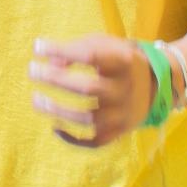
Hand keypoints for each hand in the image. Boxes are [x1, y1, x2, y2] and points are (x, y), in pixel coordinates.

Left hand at [28, 35, 156, 146]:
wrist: (154, 84)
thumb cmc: (117, 60)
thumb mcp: (102, 45)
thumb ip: (76, 50)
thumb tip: (50, 64)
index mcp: (123, 62)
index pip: (90, 56)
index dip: (62, 51)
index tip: (37, 47)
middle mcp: (125, 89)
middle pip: (89, 88)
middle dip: (57, 80)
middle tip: (32, 71)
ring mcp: (124, 114)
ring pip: (90, 119)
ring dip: (59, 111)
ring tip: (36, 100)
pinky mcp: (120, 132)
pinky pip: (96, 141)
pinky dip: (74, 139)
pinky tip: (55, 128)